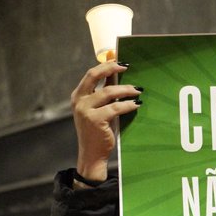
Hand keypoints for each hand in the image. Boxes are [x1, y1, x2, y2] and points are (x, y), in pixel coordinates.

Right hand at [71, 61, 141, 181]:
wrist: (91, 155)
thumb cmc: (98, 131)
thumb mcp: (98, 110)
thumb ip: (104, 94)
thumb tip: (117, 76)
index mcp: (78, 96)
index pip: (90, 74)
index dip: (105, 65)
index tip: (118, 60)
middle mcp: (79, 101)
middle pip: (94, 75)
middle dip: (111, 68)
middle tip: (126, 67)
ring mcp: (85, 110)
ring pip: (109, 92)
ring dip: (126, 90)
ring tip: (137, 91)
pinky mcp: (95, 120)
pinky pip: (116, 107)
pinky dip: (128, 105)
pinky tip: (136, 105)